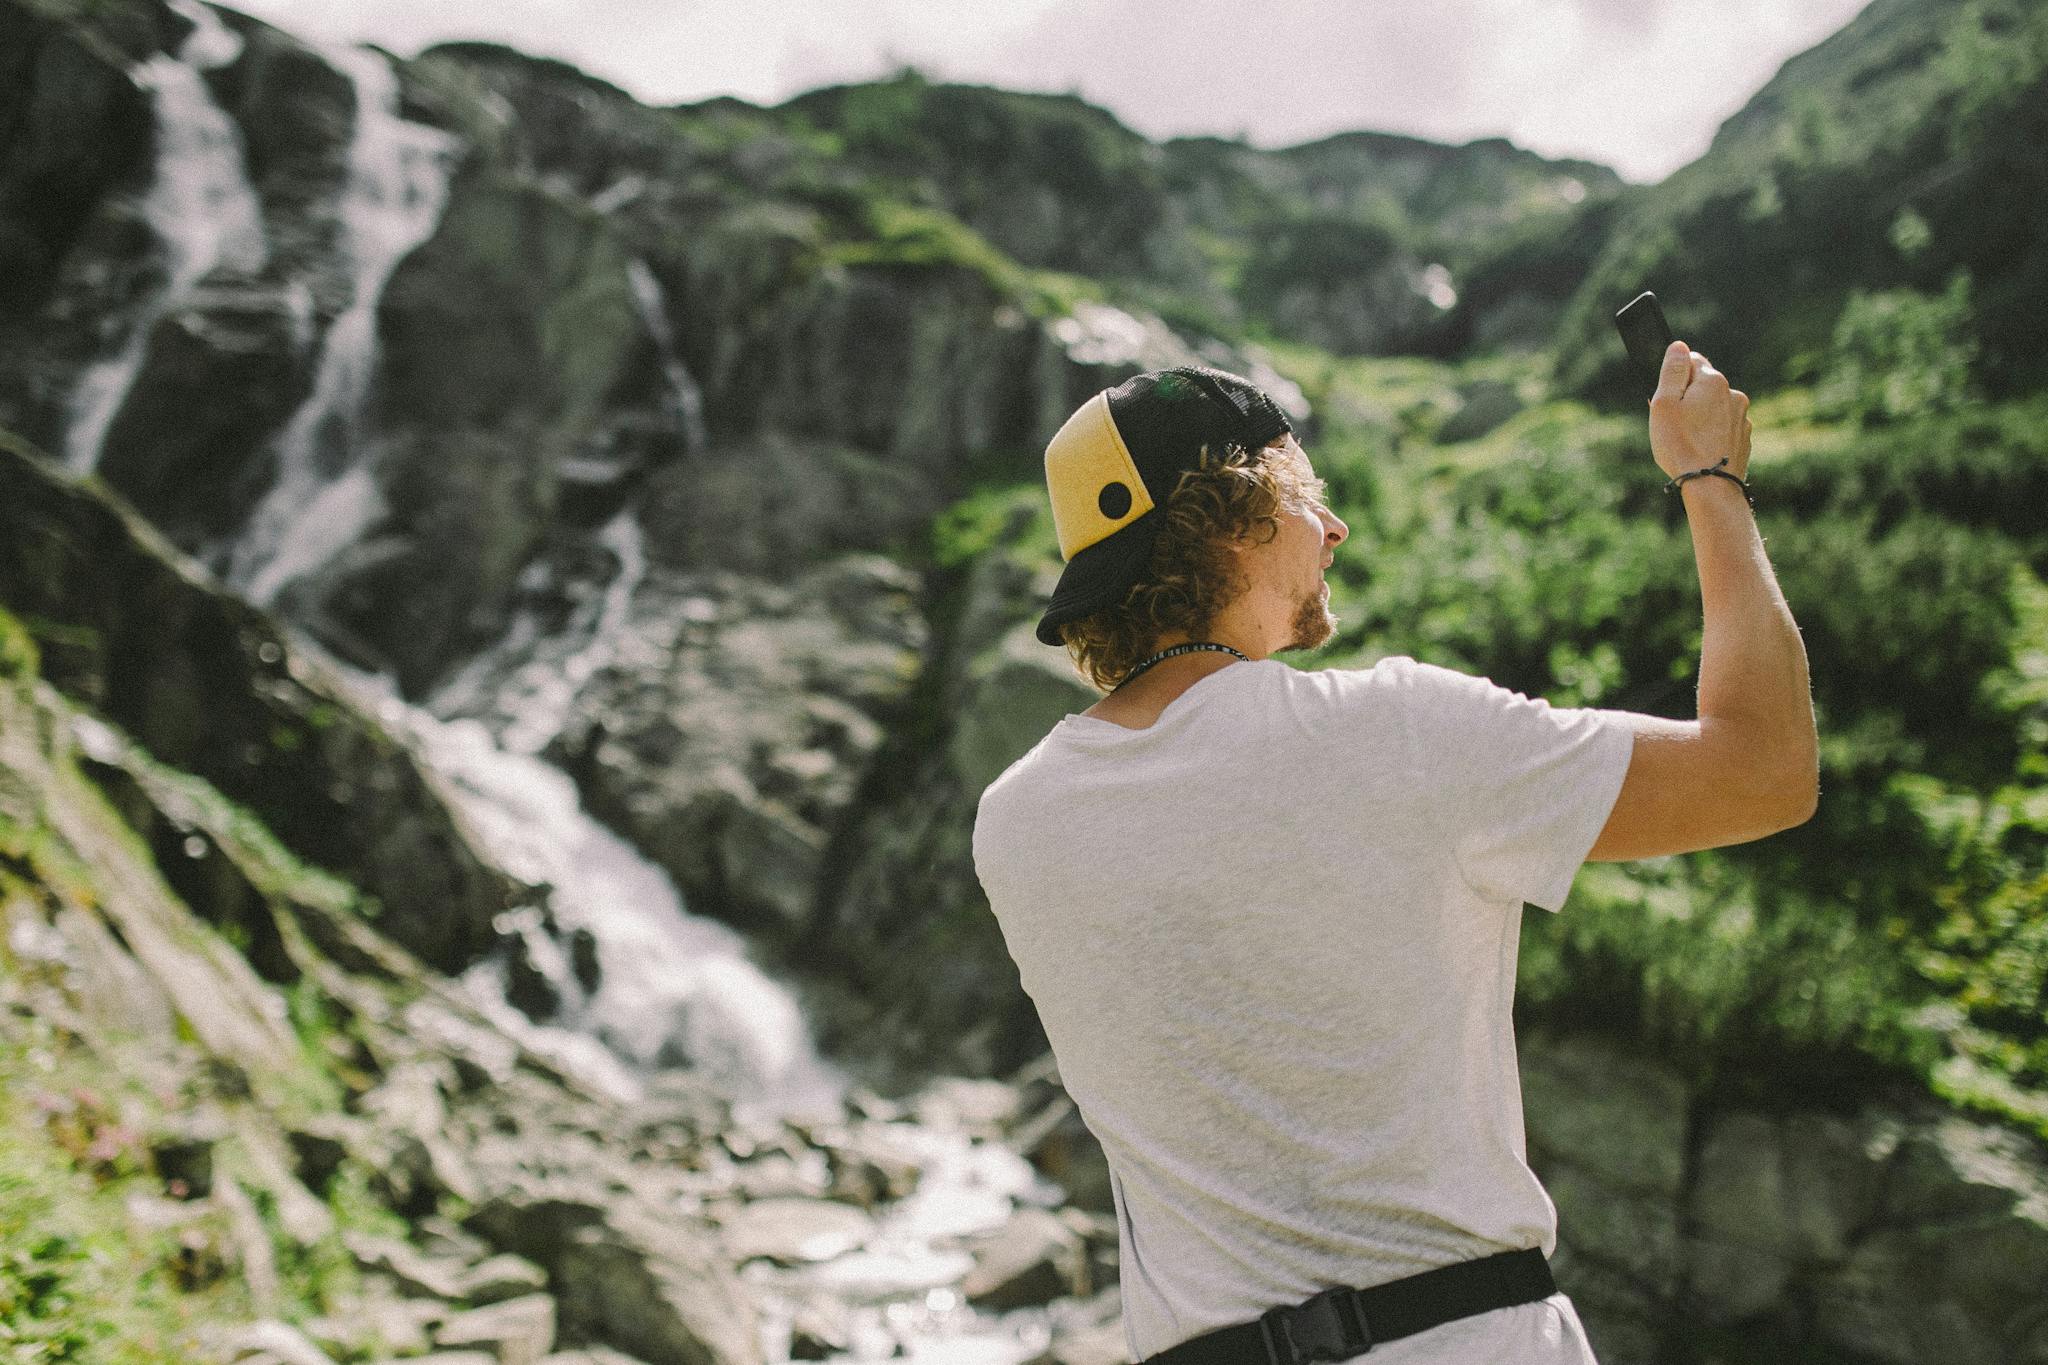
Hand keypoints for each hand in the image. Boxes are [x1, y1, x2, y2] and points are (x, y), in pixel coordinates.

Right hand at [1648, 340, 1751, 481]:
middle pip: (1704, 386)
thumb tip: (1679, 346)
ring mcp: (1742, 418)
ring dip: (1701, 418)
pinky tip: (1700, 452)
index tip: (1666, 398)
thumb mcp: (1664, 403)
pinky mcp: (1744, 439)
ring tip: (1686, 442)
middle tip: (1671, 423)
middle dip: (1688, 399)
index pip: (1693, 361)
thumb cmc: (1681, 445)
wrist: (1710, 486)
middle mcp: (1733, 395)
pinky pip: (1724, 429)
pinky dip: (1712, 435)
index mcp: (1713, 381)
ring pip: (1715, 409)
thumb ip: (1672, 371)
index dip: (1675, 377)